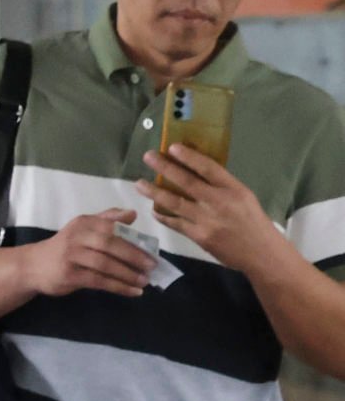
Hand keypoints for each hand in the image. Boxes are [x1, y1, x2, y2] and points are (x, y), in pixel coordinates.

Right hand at [26, 205, 156, 299]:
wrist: (31, 266)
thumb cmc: (64, 247)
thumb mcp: (83, 228)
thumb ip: (107, 219)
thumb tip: (133, 214)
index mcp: (84, 223)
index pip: (113, 228)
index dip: (134, 240)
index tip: (151, 251)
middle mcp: (76, 237)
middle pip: (111, 245)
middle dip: (134, 257)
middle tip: (152, 267)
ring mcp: (71, 256)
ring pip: (106, 265)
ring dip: (128, 274)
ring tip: (144, 282)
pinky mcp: (68, 275)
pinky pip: (98, 281)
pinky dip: (118, 287)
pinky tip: (132, 292)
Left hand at [146, 145, 289, 278]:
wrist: (260, 252)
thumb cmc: (252, 221)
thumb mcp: (244, 197)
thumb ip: (221, 186)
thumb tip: (196, 173)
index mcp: (234, 189)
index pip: (209, 168)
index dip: (189, 157)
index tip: (172, 147)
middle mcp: (219, 202)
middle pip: (187, 182)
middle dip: (165, 168)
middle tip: (148, 157)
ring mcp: (207, 220)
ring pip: (175, 203)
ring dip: (154, 192)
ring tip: (139, 184)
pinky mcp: (199, 236)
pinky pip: (175, 223)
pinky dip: (163, 216)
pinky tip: (153, 210)